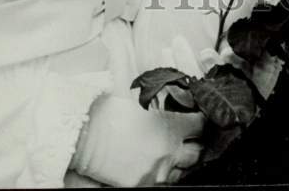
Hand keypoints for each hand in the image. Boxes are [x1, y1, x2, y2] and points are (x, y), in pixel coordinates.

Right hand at [72, 93, 203, 185]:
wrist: (88, 136)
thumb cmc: (112, 115)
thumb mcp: (145, 106)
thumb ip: (165, 112)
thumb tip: (178, 109)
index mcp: (172, 126)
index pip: (200, 125)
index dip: (201, 121)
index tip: (199, 120)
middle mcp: (169, 150)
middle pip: (197, 153)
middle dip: (195, 145)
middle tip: (190, 140)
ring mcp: (157, 171)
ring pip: (182, 171)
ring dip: (180, 162)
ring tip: (172, 154)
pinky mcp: (144, 185)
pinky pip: (163, 183)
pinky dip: (163, 175)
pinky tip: (157, 165)